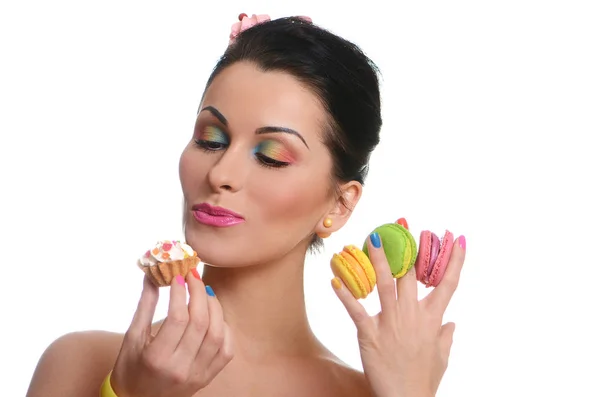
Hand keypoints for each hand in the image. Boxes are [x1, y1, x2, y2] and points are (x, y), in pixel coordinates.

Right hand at [111, 273, 233, 396]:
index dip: (180, 293)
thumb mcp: (131, 337)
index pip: (177, 319)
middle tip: (193, 276)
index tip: (178, 276)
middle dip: (199, 294)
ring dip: (214, 307)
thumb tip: (153, 276)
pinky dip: (225, 329)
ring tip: (204, 292)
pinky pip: (226, 350)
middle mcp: (180, 368)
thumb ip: (145, 306)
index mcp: (157, 358)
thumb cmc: (131, 367)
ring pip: (217, 334)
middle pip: (200, 323)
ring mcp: (197, 375)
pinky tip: (214, 316)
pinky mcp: (207, 377)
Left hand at [332, 233, 465, 396]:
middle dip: (408, 247)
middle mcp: (413, 315)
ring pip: (385, 284)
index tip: (458, 238)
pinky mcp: (370, 334)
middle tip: (402, 224)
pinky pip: (356, 310)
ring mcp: (391, 323)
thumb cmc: (424, 379)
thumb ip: (446, 336)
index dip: (455, 260)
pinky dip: (345, 295)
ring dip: (378, 259)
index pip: (447, 283)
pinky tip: (334, 279)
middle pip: (411, 275)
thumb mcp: (441, 356)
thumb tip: (452, 324)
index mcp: (433, 319)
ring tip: (371, 237)